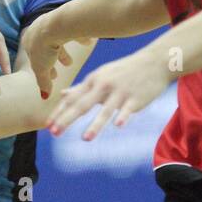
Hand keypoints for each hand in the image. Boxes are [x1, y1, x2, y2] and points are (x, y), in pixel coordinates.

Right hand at [20, 10, 89, 97]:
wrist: (57, 26)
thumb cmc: (45, 47)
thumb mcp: (41, 70)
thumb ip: (43, 82)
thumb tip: (44, 96)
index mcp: (29, 40)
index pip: (34, 55)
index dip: (44, 68)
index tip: (54, 76)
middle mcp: (38, 29)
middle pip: (47, 46)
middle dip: (56, 58)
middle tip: (66, 66)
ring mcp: (52, 21)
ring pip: (59, 38)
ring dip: (65, 51)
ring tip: (72, 61)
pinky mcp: (66, 17)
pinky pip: (73, 29)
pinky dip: (79, 37)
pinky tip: (87, 43)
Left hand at [45, 48, 172, 140]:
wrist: (153, 62)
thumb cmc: (124, 71)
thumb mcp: (100, 76)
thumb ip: (81, 88)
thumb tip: (62, 95)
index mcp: (93, 81)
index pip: (72, 99)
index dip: (59, 112)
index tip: (47, 126)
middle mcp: (104, 86)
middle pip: (83, 105)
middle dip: (68, 119)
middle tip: (54, 133)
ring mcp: (120, 92)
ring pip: (106, 110)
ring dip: (96, 124)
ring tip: (85, 139)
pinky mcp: (136, 98)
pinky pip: (128, 109)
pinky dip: (123, 116)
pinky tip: (118, 126)